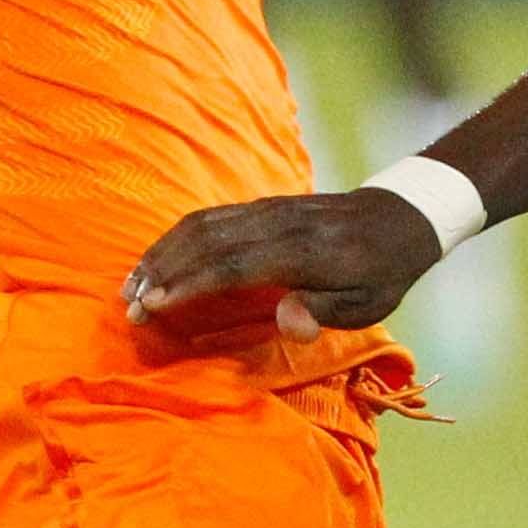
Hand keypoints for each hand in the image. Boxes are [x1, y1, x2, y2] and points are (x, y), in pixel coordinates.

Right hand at [122, 190, 441, 350]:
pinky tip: (159, 258)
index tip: (153, 305)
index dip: (189, 284)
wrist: (399, 218)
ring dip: (162, 252)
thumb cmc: (380, 273)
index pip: (232, 266)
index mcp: (301, 252)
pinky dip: (178, 236)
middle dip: (161, 271)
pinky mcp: (262, 205)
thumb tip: (287, 322)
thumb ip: (322, 311)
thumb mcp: (365, 305)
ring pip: (201, 223)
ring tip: (131, 283)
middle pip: (205, 241)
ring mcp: (266, 210)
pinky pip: (211, 216)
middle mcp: (276, 224)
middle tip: (128, 304)